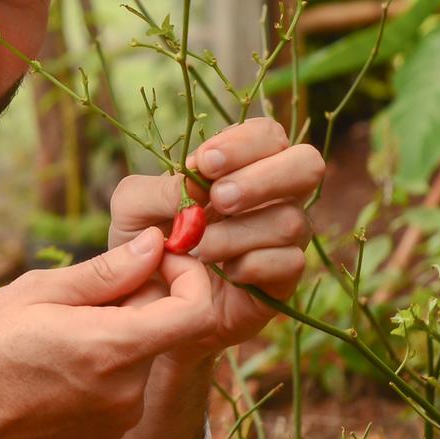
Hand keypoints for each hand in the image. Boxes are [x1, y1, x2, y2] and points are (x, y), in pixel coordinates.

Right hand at [0, 228, 212, 438]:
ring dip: (117, 327)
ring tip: (58, 326)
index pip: (194, 309)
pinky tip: (59, 355)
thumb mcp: (35, 293)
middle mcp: (128, 389)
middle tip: (81, 289)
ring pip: (143, 350)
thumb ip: (105, 272)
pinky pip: (126, 379)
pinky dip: (107, 357)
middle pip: (163, 325)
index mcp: (112, 348)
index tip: (157, 256)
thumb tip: (152, 244)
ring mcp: (121, 415)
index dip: (187, 273)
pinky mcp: (108, 430)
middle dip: (136, 295)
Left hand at [109, 118, 324, 361]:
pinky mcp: (284, 280)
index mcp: (241, 165)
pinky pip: (290, 263)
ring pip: (291, 220)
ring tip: (200, 247)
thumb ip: (157, 190)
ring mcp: (283, 238)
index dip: (242, 144)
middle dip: (262, 179)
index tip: (204, 164)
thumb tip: (196, 185)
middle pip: (307, 165)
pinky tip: (224, 271)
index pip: (267, 134)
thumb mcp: (132, 209)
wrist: (148, 304)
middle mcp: (273, 196)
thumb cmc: (145, 243)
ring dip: (239, 232)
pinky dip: (251, 265)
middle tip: (218, 200)